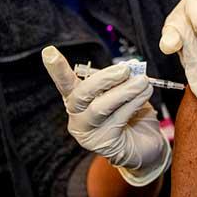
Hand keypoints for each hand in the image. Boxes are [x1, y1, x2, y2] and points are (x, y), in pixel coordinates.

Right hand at [41, 46, 170, 185]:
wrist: (147, 145)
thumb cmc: (134, 114)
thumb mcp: (126, 91)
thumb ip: (123, 79)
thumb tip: (129, 65)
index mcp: (78, 99)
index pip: (65, 83)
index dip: (57, 69)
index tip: (49, 51)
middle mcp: (78, 116)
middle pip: (81, 94)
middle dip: (103, 78)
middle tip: (126, 69)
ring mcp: (89, 133)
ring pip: (100, 107)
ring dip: (124, 91)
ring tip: (142, 81)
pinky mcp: (104, 144)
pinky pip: (118, 118)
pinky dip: (133, 103)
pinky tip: (145, 94)